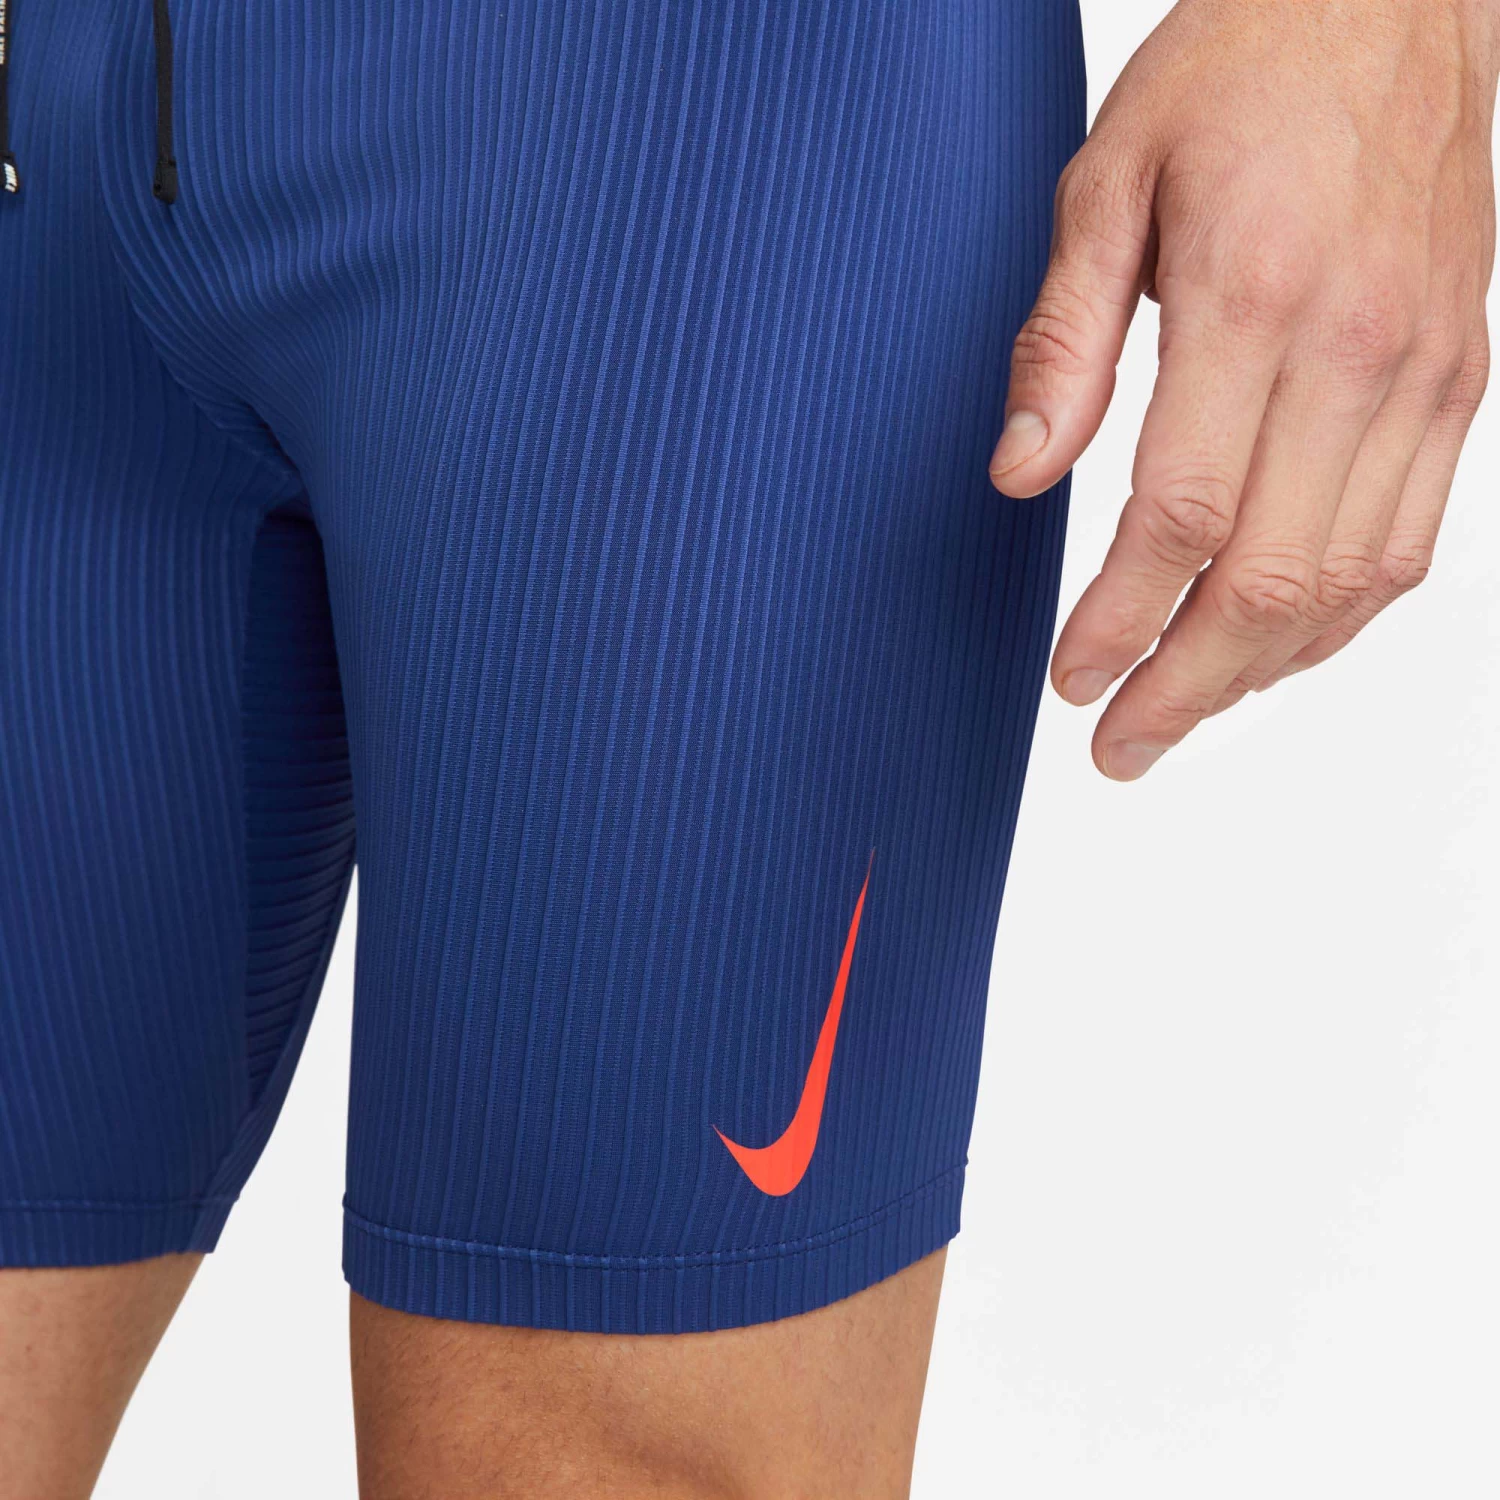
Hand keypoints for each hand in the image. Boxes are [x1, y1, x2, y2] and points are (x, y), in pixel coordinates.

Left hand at [991, 0, 1498, 779]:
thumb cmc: (1241, 77)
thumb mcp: (1107, 181)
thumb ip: (1061, 339)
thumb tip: (1017, 477)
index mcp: (1254, 301)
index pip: (1178, 518)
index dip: (1117, 620)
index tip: (1069, 677)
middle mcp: (1356, 351)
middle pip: (1268, 580)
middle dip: (1183, 688)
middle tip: (1117, 749)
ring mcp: (1423, 374)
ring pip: (1347, 583)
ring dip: (1256, 674)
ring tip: (1179, 715)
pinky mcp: (1458, 383)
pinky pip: (1408, 544)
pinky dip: (1336, 622)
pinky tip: (1272, 652)